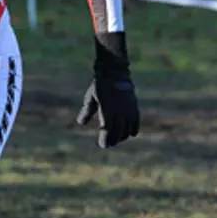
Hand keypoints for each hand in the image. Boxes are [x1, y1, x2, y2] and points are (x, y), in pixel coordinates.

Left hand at [76, 32, 139, 147]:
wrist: (115, 72)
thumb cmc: (100, 85)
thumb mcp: (91, 98)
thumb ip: (87, 111)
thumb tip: (80, 123)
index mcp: (107, 109)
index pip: (108, 129)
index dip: (106, 139)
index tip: (103, 145)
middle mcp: (119, 111)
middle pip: (118, 131)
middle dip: (113, 139)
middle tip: (108, 145)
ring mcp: (128, 109)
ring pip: (127, 128)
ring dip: (122, 135)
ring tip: (116, 139)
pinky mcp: (134, 106)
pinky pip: (136, 121)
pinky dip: (133, 128)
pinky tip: (130, 134)